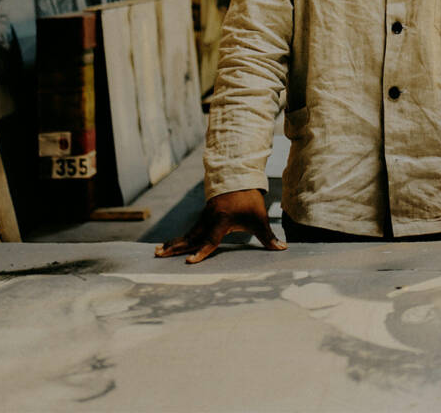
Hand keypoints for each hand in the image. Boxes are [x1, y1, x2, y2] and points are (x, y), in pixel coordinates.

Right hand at [154, 189, 286, 263]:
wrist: (240, 178)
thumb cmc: (250, 200)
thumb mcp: (260, 218)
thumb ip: (268, 236)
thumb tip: (282, 249)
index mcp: (222, 221)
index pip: (210, 240)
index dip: (201, 252)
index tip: (189, 262)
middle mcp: (209, 219)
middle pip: (191, 236)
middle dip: (175, 246)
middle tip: (158, 255)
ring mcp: (204, 217)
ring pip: (187, 232)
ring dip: (173, 242)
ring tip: (157, 252)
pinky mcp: (203, 216)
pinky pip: (190, 229)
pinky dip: (179, 237)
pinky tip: (170, 245)